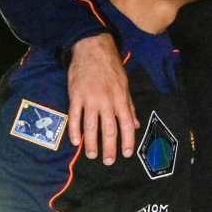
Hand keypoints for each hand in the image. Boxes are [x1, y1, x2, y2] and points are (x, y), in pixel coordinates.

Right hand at [67, 34, 136, 164]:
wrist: (92, 49)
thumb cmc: (111, 68)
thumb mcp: (125, 85)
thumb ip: (129, 106)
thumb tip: (136, 125)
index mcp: (121, 99)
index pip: (127, 125)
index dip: (127, 141)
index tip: (126, 154)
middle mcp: (107, 101)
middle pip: (109, 129)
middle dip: (110, 147)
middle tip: (108, 161)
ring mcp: (90, 99)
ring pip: (91, 126)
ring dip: (92, 143)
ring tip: (93, 155)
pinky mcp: (75, 96)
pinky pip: (75, 117)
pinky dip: (75, 131)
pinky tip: (76, 142)